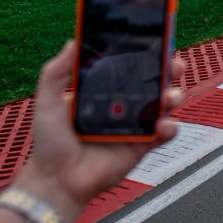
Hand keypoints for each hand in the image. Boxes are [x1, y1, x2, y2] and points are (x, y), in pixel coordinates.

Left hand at [12, 41, 186, 222]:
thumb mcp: (47, 101)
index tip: (157, 41)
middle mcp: (124, 105)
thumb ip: (56, 72)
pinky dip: (170, 126)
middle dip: (171, 69)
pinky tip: (161, 125)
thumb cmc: (49, 144)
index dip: (146, 54)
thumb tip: (72, 41)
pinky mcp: (143, 145)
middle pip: (155, 81)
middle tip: (174, 65)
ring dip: (174, 95)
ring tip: (167, 98)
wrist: (57, 181)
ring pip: (166, 103)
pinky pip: (166, 132)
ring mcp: (136, 125)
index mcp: (104, 91)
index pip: (130, 66)